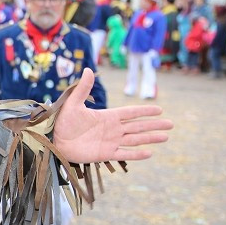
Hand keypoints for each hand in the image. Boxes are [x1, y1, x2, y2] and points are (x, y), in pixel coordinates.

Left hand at [52, 69, 171, 161]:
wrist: (54, 141)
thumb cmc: (62, 122)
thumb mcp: (73, 104)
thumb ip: (83, 89)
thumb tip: (87, 69)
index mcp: (107, 116)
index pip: (131, 113)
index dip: (145, 111)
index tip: (160, 109)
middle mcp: (112, 129)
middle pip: (138, 126)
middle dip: (154, 125)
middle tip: (171, 124)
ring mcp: (110, 142)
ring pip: (135, 140)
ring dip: (150, 138)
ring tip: (166, 137)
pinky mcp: (105, 154)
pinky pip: (124, 154)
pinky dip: (137, 154)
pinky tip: (149, 153)